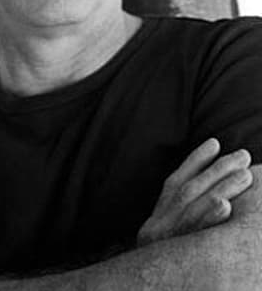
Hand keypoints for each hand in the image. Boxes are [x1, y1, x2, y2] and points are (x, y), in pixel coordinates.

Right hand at [137, 138, 252, 246]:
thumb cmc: (167, 260)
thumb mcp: (166, 235)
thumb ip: (180, 211)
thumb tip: (210, 180)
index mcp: (157, 216)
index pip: (176, 181)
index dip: (195, 161)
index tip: (215, 143)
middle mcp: (159, 223)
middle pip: (189, 190)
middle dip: (217, 171)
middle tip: (243, 156)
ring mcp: (167, 239)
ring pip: (194, 207)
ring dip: (221, 188)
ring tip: (246, 175)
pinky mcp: (175, 255)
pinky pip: (196, 235)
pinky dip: (209, 218)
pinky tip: (225, 206)